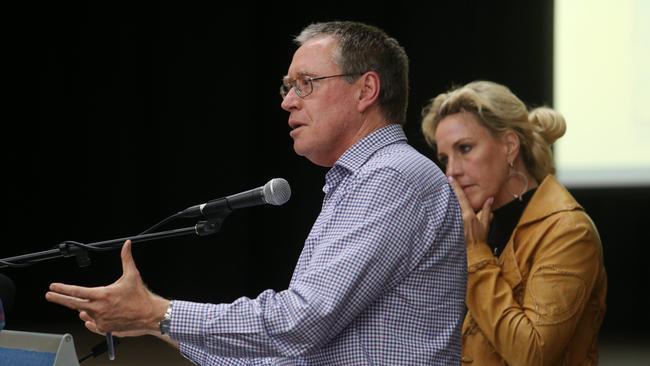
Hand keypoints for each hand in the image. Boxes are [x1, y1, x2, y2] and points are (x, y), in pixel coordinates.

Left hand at [45, 240, 169, 336]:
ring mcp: (101, 320)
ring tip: (80, 306)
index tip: (53, 286)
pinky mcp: (105, 328)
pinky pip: (92, 324)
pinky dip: (90, 320)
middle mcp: (99, 308)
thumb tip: (126, 244)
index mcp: (103, 295)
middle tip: (50, 295)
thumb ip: (126, 258)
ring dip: (81, 309)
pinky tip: (90, 317)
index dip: (63, 288)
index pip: (77, 291)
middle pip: (73, 304)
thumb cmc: (141, 296)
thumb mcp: (132, 275)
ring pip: (84, 314)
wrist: (150, 314)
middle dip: (59, 299)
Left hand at [447, 176, 492, 245]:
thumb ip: (486, 211)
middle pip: (452, 202)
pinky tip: (440, 208)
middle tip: (442, 183)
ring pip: (448, 209)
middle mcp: (459, 218)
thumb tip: (490, 199)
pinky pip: (447, 217)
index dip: (455, 187)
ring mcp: (453, 223)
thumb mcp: (485, 225)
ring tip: (441, 193)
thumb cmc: (480, 240)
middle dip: (448, 193)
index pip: (461, 197)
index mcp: (468, 215)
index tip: (449, 178)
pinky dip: (445, 212)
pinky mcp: (449, 229)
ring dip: (446, 202)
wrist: (474, 254)